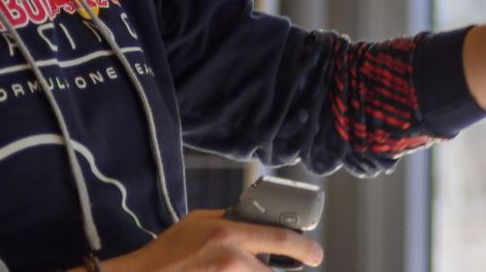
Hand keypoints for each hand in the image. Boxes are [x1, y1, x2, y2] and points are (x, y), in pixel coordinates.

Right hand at [99, 209, 323, 271]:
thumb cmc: (169, 249)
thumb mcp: (200, 220)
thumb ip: (230, 219)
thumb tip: (260, 219)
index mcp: (230, 234)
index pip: (283, 241)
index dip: (307, 250)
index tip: (316, 255)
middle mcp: (232, 260)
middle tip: (286, 268)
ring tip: (245, 269)